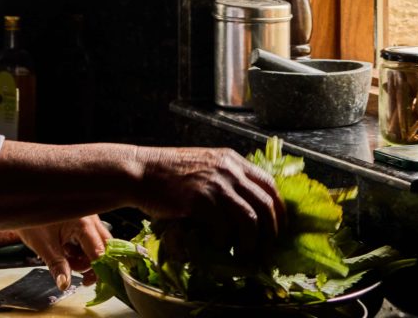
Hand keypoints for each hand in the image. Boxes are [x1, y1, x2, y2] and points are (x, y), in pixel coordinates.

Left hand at [14, 215, 110, 290]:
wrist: (23, 203)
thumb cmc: (33, 218)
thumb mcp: (43, 245)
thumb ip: (57, 266)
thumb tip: (64, 285)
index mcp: (83, 223)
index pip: (100, 252)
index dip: (97, 270)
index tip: (87, 282)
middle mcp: (90, 219)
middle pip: (104, 248)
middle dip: (92, 265)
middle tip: (80, 277)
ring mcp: (88, 219)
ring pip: (97, 245)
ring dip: (85, 259)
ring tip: (66, 259)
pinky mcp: (82, 221)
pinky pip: (89, 240)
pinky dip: (80, 251)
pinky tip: (67, 251)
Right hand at [135, 147, 283, 253]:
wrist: (139, 171)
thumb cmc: (168, 174)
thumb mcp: (204, 167)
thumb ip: (226, 181)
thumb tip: (247, 212)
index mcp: (232, 160)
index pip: (270, 185)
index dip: (278, 211)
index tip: (276, 230)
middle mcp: (229, 169)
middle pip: (266, 204)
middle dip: (270, 233)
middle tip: (264, 251)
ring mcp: (215, 183)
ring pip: (250, 219)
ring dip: (250, 243)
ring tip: (242, 255)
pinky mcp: (200, 200)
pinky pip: (223, 228)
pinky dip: (222, 242)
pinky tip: (214, 246)